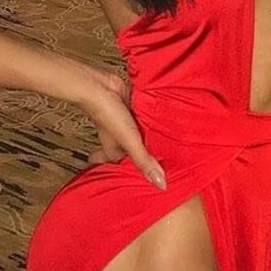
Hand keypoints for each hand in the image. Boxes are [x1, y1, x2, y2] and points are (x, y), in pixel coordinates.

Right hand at [79, 69, 166, 188]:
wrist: (99, 86)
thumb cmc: (106, 114)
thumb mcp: (130, 142)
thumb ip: (144, 161)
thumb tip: (160, 184)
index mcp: (116, 152)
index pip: (130, 167)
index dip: (142, 172)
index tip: (159, 179)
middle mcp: (120, 140)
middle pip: (136, 152)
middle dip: (149, 156)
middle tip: (167, 162)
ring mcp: (126, 125)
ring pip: (141, 136)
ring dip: (151, 138)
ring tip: (172, 145)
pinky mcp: (131, 111)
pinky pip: (143, 120)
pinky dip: (151, 121)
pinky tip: (164, 123)